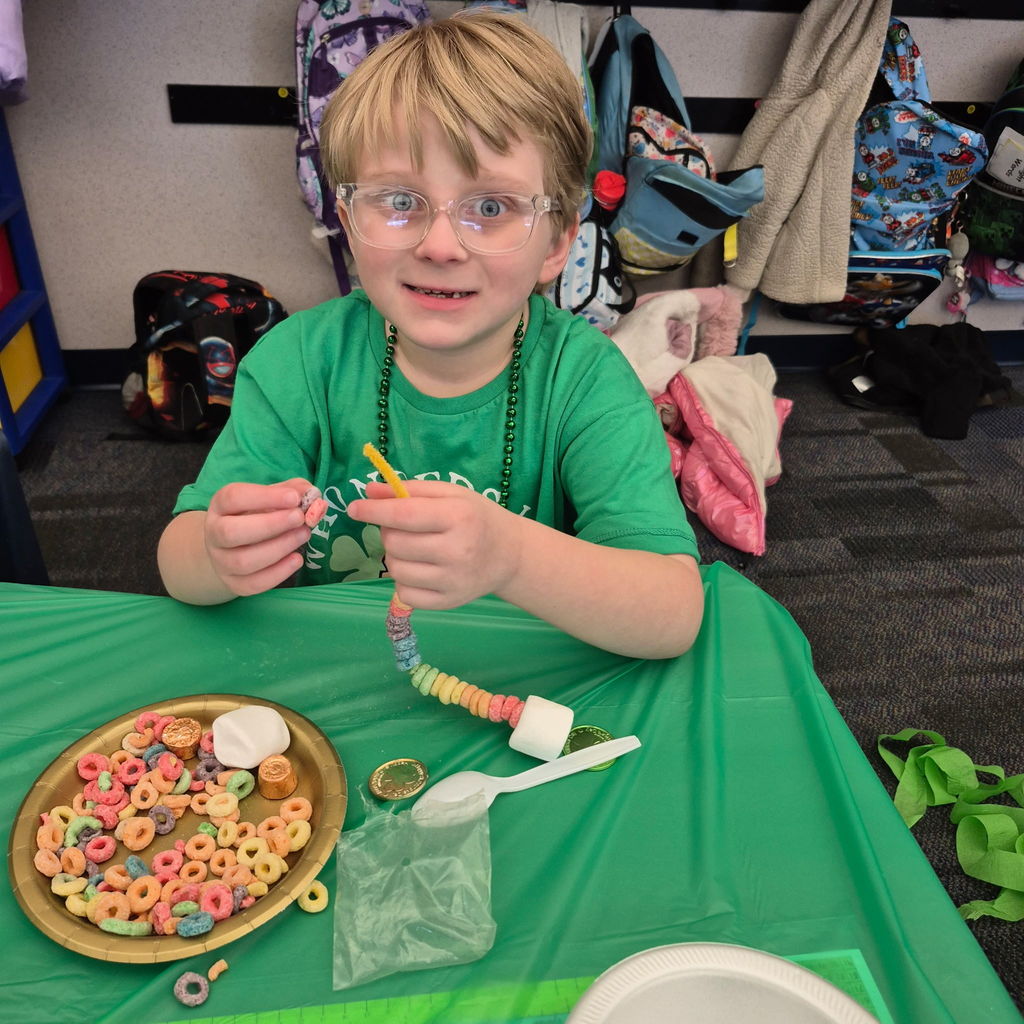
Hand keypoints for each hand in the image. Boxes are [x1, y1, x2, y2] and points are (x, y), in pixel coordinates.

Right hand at [203, 478, 312, 595]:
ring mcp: (221, 561)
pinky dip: (279, 572)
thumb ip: (293, 490)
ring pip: (243, 561)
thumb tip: (312, 495)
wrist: (236, 548)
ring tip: (304, 535)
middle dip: (271, 525)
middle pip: (232, 532)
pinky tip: (297, 559)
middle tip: (300, 518)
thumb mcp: (272, 497)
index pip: (233, 497)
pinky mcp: (234, 584)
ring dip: (279, 548)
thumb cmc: (258, 516)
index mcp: (221, 505)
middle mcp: (214, 533)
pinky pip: (254, 583)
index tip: (294, 498)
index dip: (265, 497)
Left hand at [347, 481, 523, 608]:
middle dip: (389, 532)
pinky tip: (420, 570)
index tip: (354, 508)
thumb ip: (410, 490)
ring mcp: (453, 581)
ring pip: (395, 570)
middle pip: (395, 543)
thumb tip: (369, 491)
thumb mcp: (450, 494)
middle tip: (405, 528)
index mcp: (458, 517)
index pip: (404, 514)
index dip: (374, 511)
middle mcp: (457, 550)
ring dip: (395, 557)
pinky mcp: (449, 603)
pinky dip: (403, 581)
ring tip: (414, 549)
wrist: (510, 554)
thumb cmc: (476, 517)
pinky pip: (404, 594)